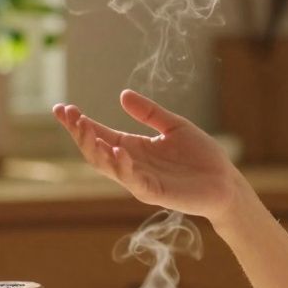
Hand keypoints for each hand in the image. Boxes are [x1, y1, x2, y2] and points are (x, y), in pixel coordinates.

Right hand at [53, 90, 248, 225]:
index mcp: (133, 147)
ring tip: (84, 128)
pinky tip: (118, 151)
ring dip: (94, 148)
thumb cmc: (201, 156)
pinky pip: (133, 181)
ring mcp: (140, 179)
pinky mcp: (154, 192)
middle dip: (80, 133)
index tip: (62, 108)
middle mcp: (131, 164)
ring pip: (108, 166)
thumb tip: (122, 95)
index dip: (80, 123)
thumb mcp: (173, 125)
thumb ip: (149, 113)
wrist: (225, 182)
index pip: (99, 134)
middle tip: (69, 115)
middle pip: (96, 150)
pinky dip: (123, 167)